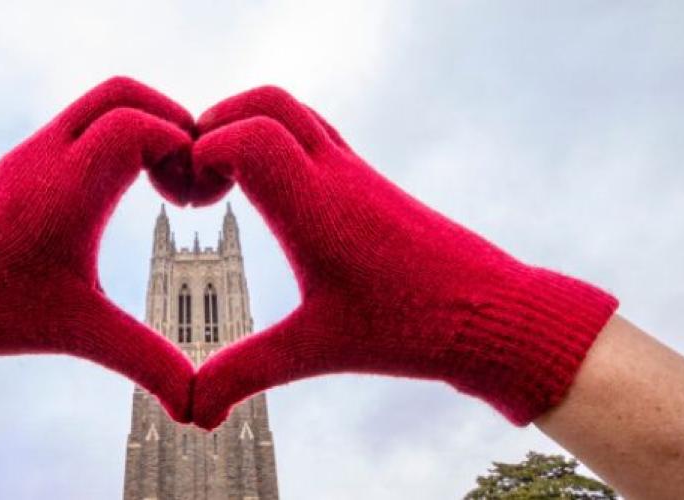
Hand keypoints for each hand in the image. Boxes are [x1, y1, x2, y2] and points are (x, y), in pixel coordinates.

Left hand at [0, 77, 196, 421]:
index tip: (192, 200)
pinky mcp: (23, 159)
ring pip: (101, 101)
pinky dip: (116, 137)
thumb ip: (149, 364)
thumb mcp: (84, 334)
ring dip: (143, 127)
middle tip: (187, 177)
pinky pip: (82, 122)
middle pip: (124, 92)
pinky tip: (125, 191)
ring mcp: (32, 151)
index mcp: (68, 186)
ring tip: (163, 186)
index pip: (139, 124)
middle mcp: (49, 155)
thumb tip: (200, 410)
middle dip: (171, 121)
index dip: (183, 149)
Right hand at [188, 87, 618, 428]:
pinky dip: (277, 140)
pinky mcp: (368, 179)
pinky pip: (313, 131)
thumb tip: (189, 413)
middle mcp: (335, 175)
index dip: (202, 154)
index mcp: (316, 208)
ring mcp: (355, 171)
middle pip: (267, 101)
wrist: (494, 313)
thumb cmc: (409, 331)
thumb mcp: (313, 352)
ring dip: (247, 127)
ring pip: (293, 109)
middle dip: (215, 124)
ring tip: (224, 185)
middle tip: (196, 180)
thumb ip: (243, 375)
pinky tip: (268, 194)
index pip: (248, 135)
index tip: (190, 201)